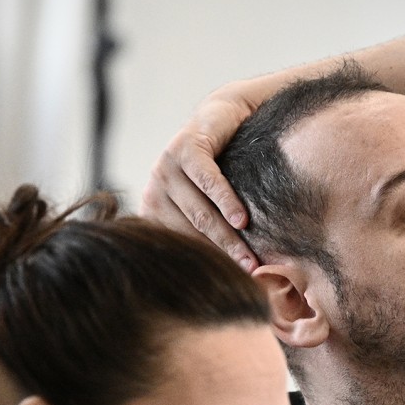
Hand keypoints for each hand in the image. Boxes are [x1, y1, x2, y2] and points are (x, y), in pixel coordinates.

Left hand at [139, 80, 264, 271]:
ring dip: (227, 237)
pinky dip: (225, 201)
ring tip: (250, 258)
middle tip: (247, 278)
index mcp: (155, 212)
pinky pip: (207, 180)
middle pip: (191, 235)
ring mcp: (166, 169)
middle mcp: (155, 192)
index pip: (181, 247)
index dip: (208, 268)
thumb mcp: (210, 204)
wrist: (223, 117)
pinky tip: (242, 219)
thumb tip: (234, 282)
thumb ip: (211, 235)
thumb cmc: (224, 170)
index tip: (234, 287)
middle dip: (221, 259)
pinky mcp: (184, 148)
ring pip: (199, 213)